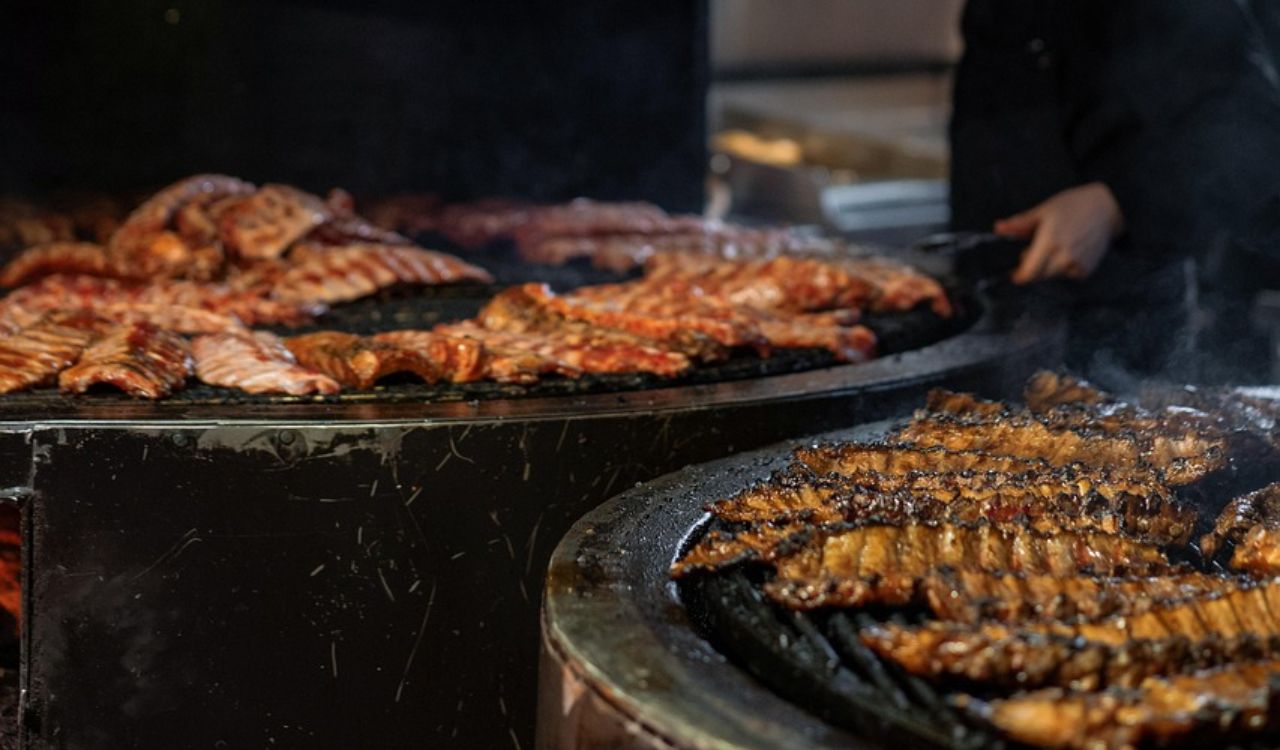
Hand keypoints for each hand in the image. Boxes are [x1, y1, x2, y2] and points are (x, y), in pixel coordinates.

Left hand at [995, 182, 1123, 283]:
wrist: (1108, 207)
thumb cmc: (1074, 205)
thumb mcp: (1043, 210)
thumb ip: (1020, 223)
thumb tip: (998, 228)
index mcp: (1049, 242)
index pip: (1029, 273)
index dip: (1019, 276)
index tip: (1014, 274)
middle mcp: (1063, 257)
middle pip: (1039, 276)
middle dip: (1032, 268)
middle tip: (1033, 251)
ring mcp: (1077, 265)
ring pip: (1053, 276)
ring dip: (1047, 267)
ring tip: (1055, 246)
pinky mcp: (1087, 269)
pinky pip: (1068, 275)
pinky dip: (1064, 267)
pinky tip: (1069, 251)